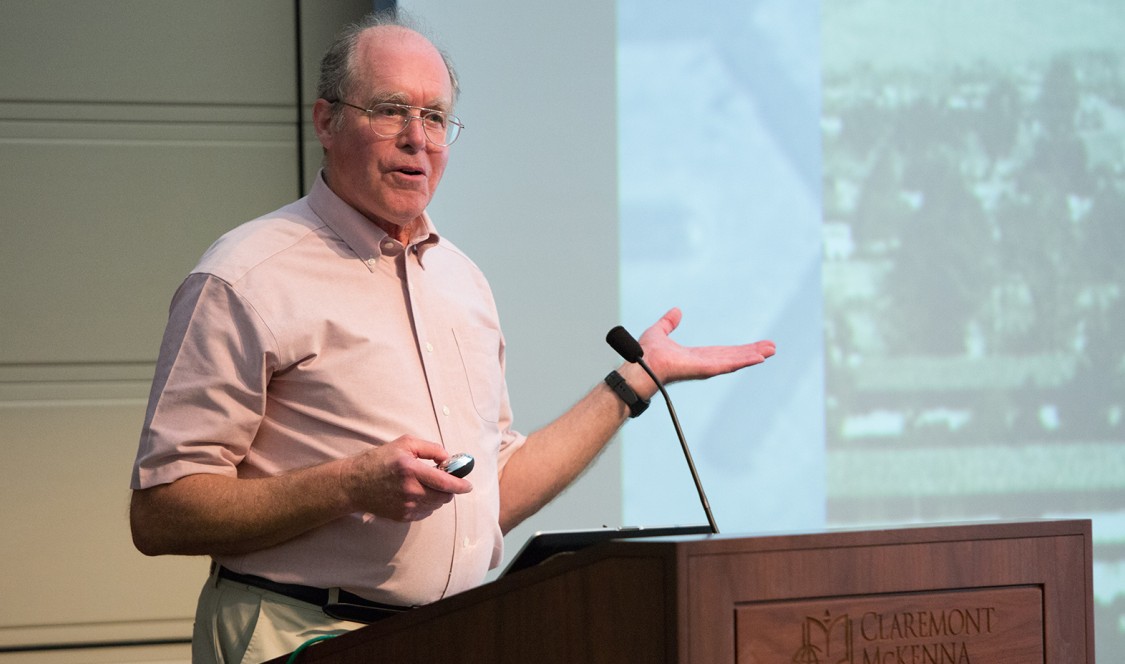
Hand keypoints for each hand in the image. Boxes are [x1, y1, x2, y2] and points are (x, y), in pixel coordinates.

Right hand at [339, 436, 471, 521]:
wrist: (354, 484)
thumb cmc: (379, 460)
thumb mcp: (405, 444)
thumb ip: (431, 448)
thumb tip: (448, 459)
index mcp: (411, 470)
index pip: (445, 482)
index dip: (460, 485)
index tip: (468, 485)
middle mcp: (410, 491)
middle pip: (444, 497)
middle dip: (450, 490)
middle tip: (444, 480)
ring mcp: (406, 507)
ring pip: (436, 505)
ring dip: (438, 496)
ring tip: (426, 485)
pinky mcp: (402, 517)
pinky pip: (425, 512)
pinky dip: (427, 504)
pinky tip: (416, 494)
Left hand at [636, 307, 774, 384]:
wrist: (640, 365)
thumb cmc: (645, 355)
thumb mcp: (660, 332)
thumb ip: (668, 323)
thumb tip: (676, 311)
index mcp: (696, 356)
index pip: (723, 352)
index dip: (739, 349)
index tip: (755, 347)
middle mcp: (704, 363)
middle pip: (734, 357)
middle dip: (752, 352)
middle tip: (772, 348)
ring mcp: (705, 367)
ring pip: (734, 361)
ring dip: (752, 356)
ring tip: (770, 351)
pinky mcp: (704, 368)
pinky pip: (727, 364)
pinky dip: (743, 361)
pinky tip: (758, 358)